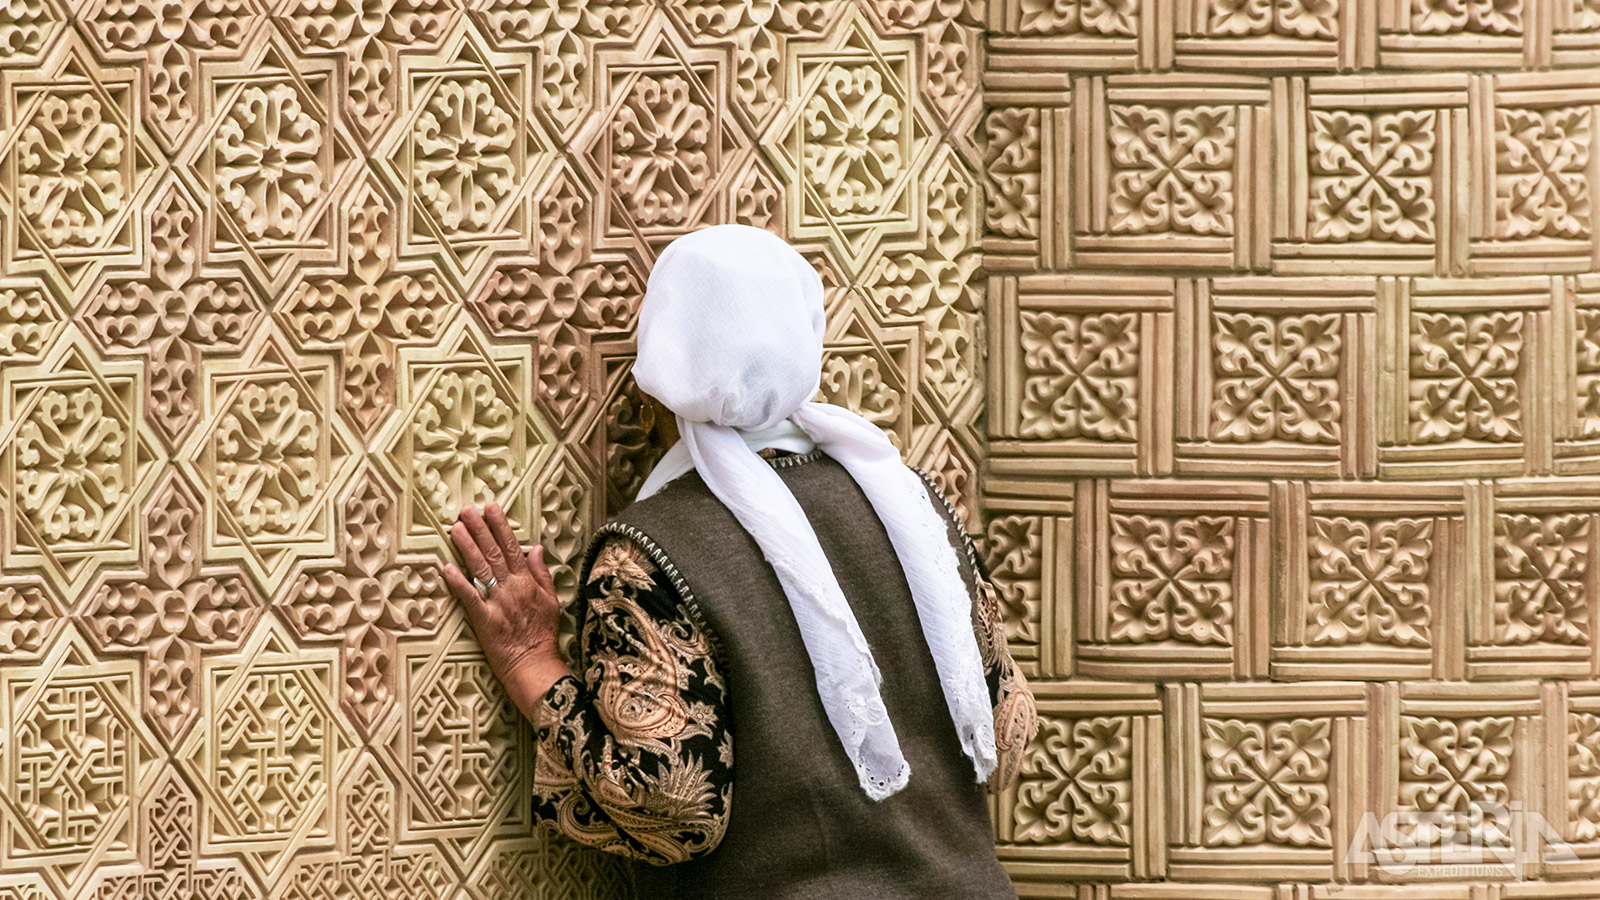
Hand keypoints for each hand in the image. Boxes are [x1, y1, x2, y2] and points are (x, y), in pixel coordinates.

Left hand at [443, 502, 570, 719]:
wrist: (534, 665)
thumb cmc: (543, 636)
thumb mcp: (552, 601)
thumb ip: (542, 573)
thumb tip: (536, 548)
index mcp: (527, 582)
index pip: (512, 547)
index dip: (500, 526)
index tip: (491, 508)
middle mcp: (512, 588)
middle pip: (493, 553)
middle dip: (479, 529)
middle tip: (466, 510)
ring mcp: (497, 602)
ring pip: (481, 569)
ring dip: (467, 547)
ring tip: (455, 528)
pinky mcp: (484, 619)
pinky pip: (469, 597)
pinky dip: (458, 582)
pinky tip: (446, 567)